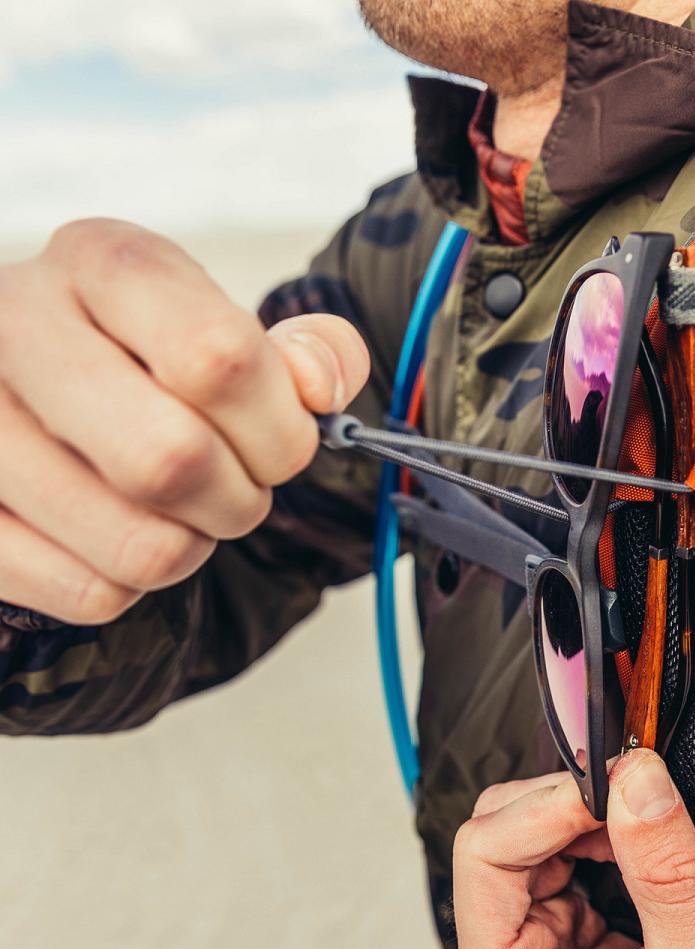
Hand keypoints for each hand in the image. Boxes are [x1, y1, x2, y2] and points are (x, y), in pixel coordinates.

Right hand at [0, 219, 368, 623]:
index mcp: (101, 263)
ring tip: (177, 512)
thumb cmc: (148, 363)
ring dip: (190, 549)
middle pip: (171, 461)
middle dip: (240, 500)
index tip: (284, 444)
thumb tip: (319, 387)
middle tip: (237, 490)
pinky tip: (115, 538)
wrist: (29, 388)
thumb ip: (310, 350)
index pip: (219, 358)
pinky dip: (130, 584)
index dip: (280, 429)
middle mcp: (14, 325)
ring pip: (137, 546)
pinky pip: (88, 593)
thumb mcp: (230, 326)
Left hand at [453, 750, 694, 948]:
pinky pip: (562, 860)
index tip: (610, 782)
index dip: (544, 807)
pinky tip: (637, 845)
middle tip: (630, 789)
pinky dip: (599, 837)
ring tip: (642, 821)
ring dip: (583, 818)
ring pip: (527, 841)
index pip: (483, 857)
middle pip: (497, 840)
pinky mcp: (564, 941)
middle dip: (562, 805)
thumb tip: (638, 779)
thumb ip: (664, 874)